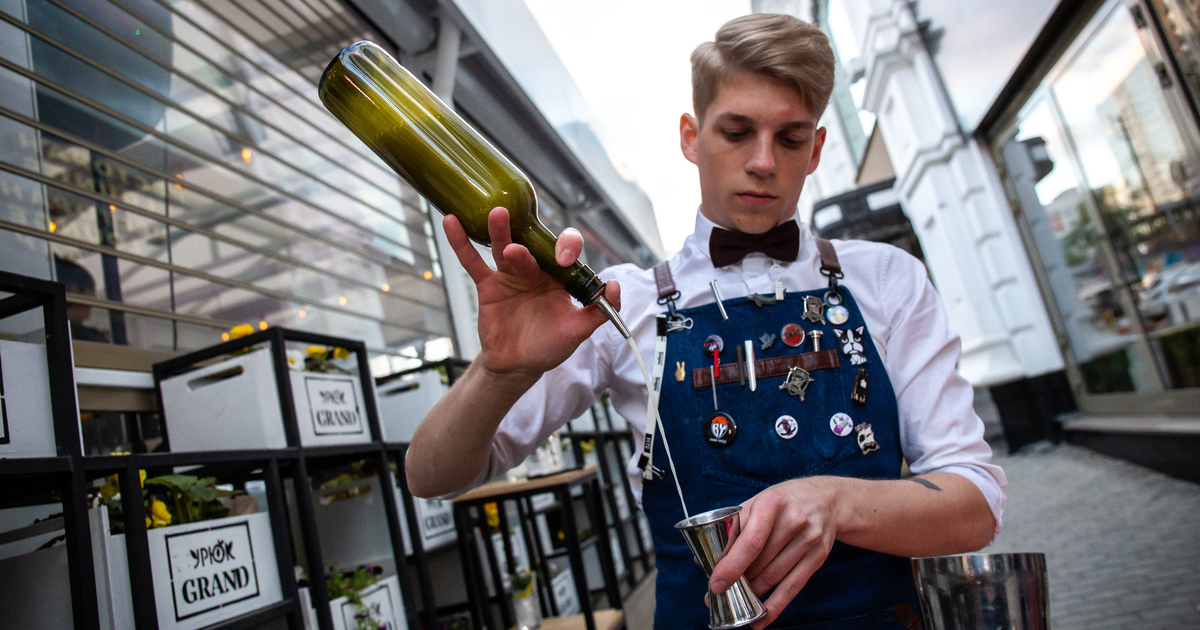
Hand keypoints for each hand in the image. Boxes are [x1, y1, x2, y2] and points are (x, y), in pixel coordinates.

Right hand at [443, 208, 619, 377]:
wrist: (517, 365)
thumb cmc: (549, 346)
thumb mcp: (577, 331)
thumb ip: (597, 311)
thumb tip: (616, 286)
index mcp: (559, 276)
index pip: (565, 252)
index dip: (566, 249)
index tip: (564, 258)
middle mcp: (536, 269)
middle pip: (533, 245)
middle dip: (530, 240)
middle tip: (523, 244)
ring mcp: (510, 274)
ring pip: (503, 247)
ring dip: (500, 230)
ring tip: (497, 214)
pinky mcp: (488, 284)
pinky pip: (473, 261)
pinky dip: (461, 242)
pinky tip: (451, 221)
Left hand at [708, 478, 838, 628]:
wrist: (827, 499)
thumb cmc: (783, 501)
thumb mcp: (758, 501)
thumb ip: (733, 528)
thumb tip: (702, 559)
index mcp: (772, 503)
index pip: (750, 542)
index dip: (731, 566)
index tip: (715, 584)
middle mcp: (793, 521)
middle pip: (760, 563)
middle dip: (737, 582)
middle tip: (718, 594)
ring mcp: (809, 540)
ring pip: (774, 577)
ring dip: (752, 594)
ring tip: (736, 601)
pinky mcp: (818, 557)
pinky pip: (793, 587)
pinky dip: (775, 606)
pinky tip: (760, 619)